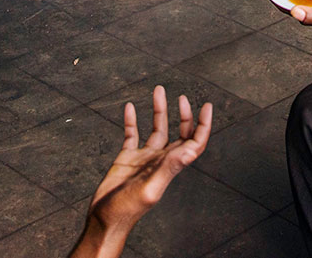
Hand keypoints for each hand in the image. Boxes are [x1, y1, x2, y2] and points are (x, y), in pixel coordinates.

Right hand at [74, 85, 211, 256]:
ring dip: (158, 110)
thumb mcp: (150, 188)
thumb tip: (192, 150)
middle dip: (183, 114)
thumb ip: (169, 168)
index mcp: (170, 166)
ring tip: (158, 90)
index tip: (207, 105)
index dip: (203, 125)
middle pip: (178, 133)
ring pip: (156, 129)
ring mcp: (143, 158)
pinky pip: (131, 134)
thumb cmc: (126, 211)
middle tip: (183, 97)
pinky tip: (130, 107)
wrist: (104, 220)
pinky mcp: (126, 158)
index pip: (194, 142)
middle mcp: (160, 160)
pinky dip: (131, 120)